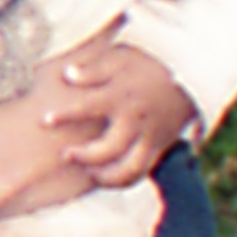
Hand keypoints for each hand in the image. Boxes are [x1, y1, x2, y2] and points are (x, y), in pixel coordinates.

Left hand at [26, 39, 198, 195]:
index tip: (45, 120)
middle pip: (108, 150)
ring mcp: (149, 138)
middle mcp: (135, 121)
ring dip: (105, 177)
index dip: (65, 115)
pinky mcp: (158, 149)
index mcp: (122, 96)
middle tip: (67, 154)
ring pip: (128, 171)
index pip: (88, 107)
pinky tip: (105, 174)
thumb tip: (68, 74)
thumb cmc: (150, 65)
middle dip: (84, 157)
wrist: (191, 78)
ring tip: (89, 171)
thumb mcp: (123, 57)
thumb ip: (95, 68)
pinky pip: (141, 173)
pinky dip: (122, 179)